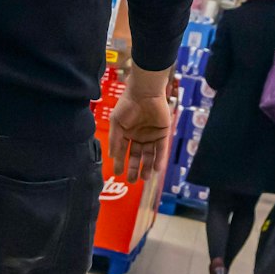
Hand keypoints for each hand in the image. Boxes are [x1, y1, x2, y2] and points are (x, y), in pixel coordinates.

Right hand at [109, 66, 173, 182]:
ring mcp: (151, 135)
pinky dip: (159, 159)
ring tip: (145, 178)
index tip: (118, 174)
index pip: (123, 151)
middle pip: (137, 155)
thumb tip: (111, 156)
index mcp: (126, 133)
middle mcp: (139, 136)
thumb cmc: (127, 105)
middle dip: (134, 168)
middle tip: (132, 181)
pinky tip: (156, 169)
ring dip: (148, 166)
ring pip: (150, 154)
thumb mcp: (116, 123)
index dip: (120, 162)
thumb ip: (114, 140)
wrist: (144, 92)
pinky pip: (161, 149)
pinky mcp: (163, 133)